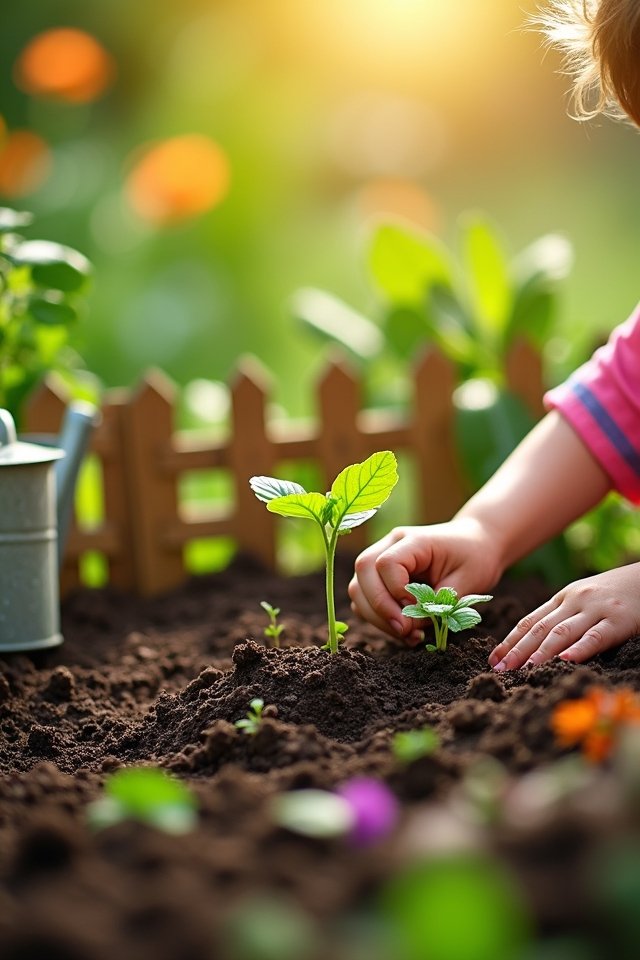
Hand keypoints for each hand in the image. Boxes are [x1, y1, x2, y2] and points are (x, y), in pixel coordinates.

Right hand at [348, 518, 502, 640]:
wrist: (476, 544)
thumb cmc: (474, 558)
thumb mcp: (467, 581)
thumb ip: (437, 603)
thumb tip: (407, 625)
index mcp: (414, 540)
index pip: (386, 563)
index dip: (396, 591)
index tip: (418, 609)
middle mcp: (390, 545)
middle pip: (364, 572)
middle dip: (380, 608)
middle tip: (406, 630)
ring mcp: (380, 558)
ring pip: (358, 588)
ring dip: (377, 617)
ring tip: (408, 634)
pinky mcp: (379, 576)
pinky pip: (365, 599)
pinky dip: (379, 618)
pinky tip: (405, 629)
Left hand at [489, 563, 639, 669]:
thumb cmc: (612, 594)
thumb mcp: (582, 599)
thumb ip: (560, 617)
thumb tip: (531, 644)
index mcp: (562, 598)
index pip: (529, 622)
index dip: (510, 641)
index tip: (493, 660)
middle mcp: (574, 602)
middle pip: (540, 629)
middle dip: (518, 650)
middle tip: (501, 670)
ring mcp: (596, 610)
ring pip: (562, 632)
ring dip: (541, 652)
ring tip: (525, 668)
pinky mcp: (618, 620)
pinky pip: (596, 636)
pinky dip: (580, 648)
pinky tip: (566, 660)